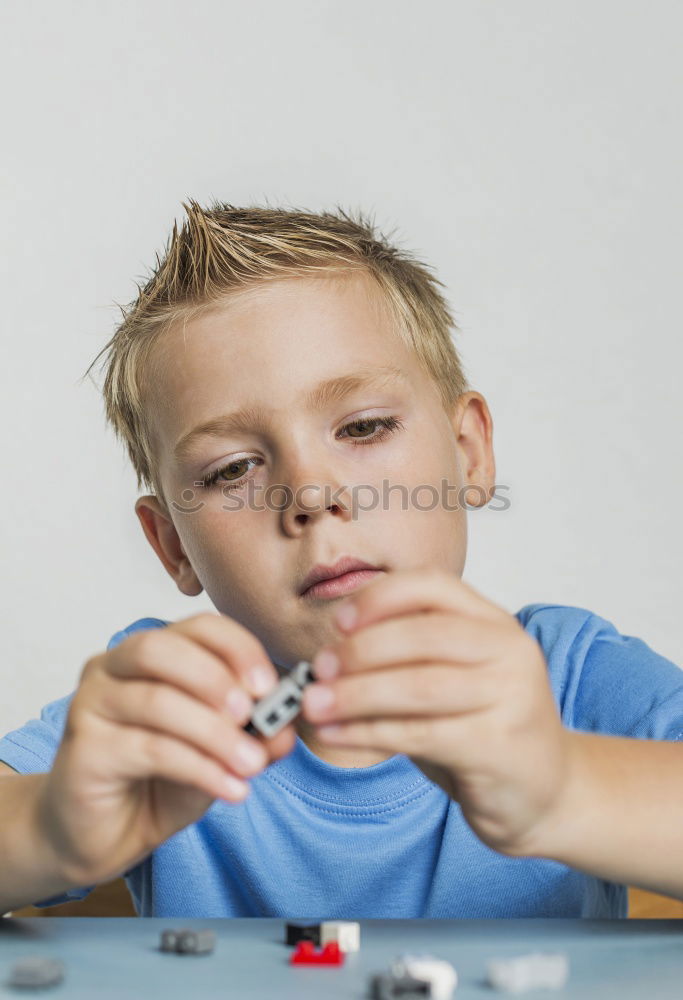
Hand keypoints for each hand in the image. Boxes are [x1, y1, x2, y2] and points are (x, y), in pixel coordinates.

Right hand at [35, 613, 294, 885]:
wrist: (103, 835)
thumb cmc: (159, 781)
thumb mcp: (220, 753)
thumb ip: (254, 736)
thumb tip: (286, 729)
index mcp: (152, 654)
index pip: (197, 627)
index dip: (237, 648)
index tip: (269, 685)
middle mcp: (113, 668)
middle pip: (162, 648)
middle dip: (215, 678)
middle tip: (252, 714)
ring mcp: (91, 705)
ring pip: (157, 701)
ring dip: (215, 734)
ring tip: (252, 765)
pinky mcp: (84, 750)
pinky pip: (150, 749)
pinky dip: (200, 768)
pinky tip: (230, 788)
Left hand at [301, 568, 574, 855]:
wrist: (547, 793)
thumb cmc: (484, 730)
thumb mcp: (449, 680)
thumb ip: (403, 661)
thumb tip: (328, 658)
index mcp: (494, 622)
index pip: (433, 586)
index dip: (380, 597)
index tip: (339, 621)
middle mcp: (509, 650)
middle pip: (423, 634)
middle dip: (361, 650)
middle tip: (320, 668)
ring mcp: (511, 697)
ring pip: (419, 685)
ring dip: (356, 694)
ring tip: (314, 704)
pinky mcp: (500, 746)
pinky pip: (421, 733)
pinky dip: (368, 732)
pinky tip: (336, 734)